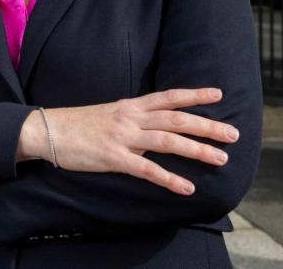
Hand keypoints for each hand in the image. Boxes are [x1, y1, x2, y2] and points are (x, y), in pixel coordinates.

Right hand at [20, 88, 238, 195]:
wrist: (48, 130)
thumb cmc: (78, 124)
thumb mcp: (110, 112)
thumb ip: (133, 118)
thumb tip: (155, 125)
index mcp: (130, 105)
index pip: (168, 97)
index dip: (194, 95)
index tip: (218, 94)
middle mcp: (131, 118)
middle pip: (176, 119)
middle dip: (207, 126)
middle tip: (233, 134)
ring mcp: (123, 137)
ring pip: (168, 141)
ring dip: (196, 150)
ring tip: (220, 159)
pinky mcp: (114, 158)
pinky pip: (147, 169)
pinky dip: (169, 178)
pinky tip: (186, 188)